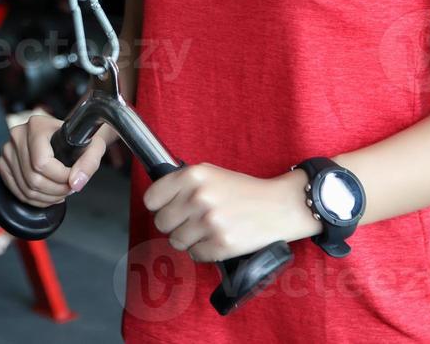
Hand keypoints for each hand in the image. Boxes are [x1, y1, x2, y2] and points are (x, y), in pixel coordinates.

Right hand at [0, 112, 106, 206]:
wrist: (68, 133)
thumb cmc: (79, 137)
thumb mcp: (94, 145)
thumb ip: (89, 163)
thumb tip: (75, 182)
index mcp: (37, 125)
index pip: (42, 163)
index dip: (60, 178)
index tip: (73, 179)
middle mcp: (18, 135)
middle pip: (33, 178)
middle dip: (56, 190)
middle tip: (69, 188)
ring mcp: (8, 150)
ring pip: (25, 188)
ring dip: (47, 198)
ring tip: (60, 191)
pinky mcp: (4, 163)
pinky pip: (17, 191)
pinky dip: (34, 199)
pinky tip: (48, 193)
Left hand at [143, 164, 314, 263]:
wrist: (278, 206)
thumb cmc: (243, 191)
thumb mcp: (210, 173)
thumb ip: (182, 183)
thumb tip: (156, 200)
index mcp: (192, 175)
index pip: (151, 199)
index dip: (159, 206)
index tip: (167, 208)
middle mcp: (198, 197)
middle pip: (161, 223)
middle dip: (174, 224)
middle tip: (191, 221)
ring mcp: (209, 222)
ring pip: (176, 241)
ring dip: (188, 240)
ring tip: (206, 230)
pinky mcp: (221, 244)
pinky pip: (195, 255)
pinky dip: (204, 251)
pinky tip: (216, 239)